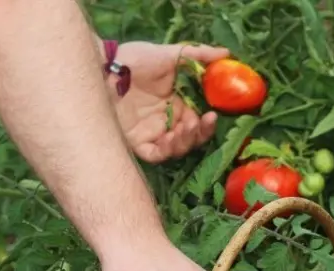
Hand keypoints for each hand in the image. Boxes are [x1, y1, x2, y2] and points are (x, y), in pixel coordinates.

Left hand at [108, 41, 230, 163]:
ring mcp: (152, 133)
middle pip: (190, 138)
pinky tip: (170, 138)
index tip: (213, 115)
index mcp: (177, 103)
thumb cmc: (137, 59)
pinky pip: (156, 154)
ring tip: (184, 128)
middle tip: (202, 122)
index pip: (199, 120)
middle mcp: (166, 121)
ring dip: (185, 141)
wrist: (107, 68)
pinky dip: (166, 150)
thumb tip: (226, 53)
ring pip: (176, 148)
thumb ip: (198, 55)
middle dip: (200, 134)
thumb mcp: (169, 54)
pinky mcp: (137, 142)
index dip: (207, 123)